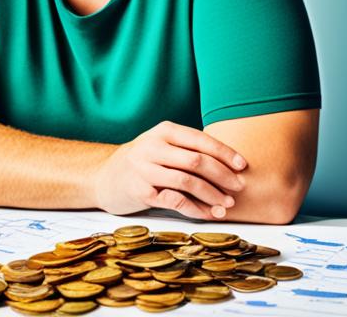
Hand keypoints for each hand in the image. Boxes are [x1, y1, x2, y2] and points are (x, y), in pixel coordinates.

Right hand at [92, 120, 248, 220]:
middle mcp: (153, 147)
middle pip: (197, 161)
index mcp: (164, 131)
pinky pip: (175, 201)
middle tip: (239, 188)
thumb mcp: (161, 145)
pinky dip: (196, 209)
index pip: (200, 140)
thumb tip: (229, 164)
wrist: (104, 176)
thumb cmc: (143, 161)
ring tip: (227, 205)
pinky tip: (208, 214)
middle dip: (222, 175)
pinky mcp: (140, 192)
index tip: (243, 166)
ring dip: (212, 195)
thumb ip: (188, 149)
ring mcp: (145, 169)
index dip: (224, 153)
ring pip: (188, 181)